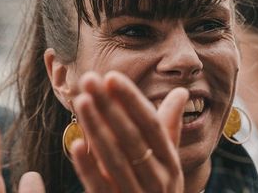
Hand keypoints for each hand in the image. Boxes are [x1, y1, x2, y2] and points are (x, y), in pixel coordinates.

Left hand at [71, 71, 188, 192]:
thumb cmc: (159, 192)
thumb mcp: (169, 163)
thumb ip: (169, 127)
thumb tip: (181, 91)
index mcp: (170, 163)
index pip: (151, 124)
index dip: (132, 100)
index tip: (112, 76)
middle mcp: (158, 180)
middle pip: (132, 138)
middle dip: (110, 107)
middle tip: (90, 79)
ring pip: (115, 159)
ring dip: (97, 128)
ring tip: (81, 100)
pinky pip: (100, 187)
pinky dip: (88, 166)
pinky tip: (76, 145)